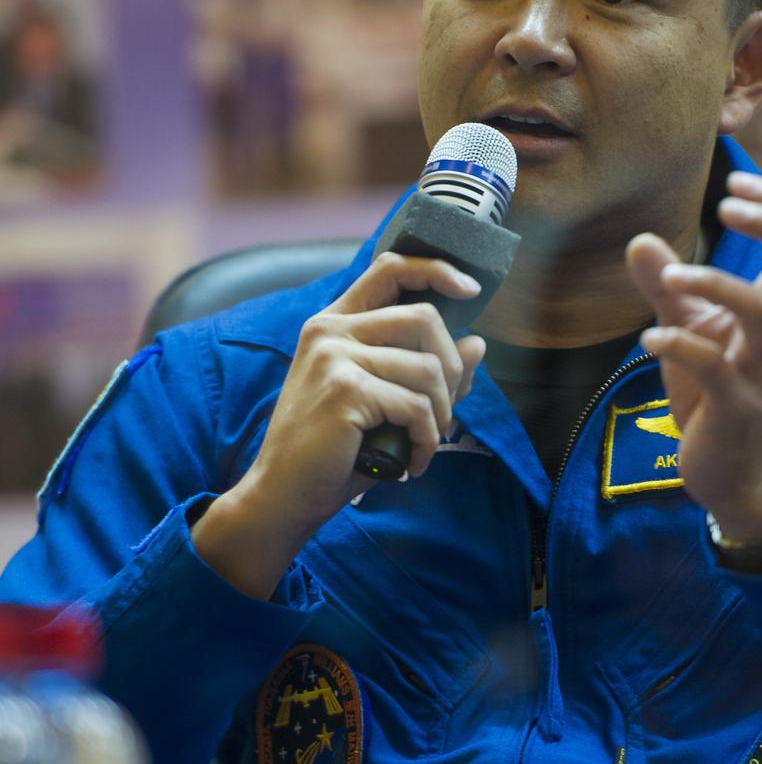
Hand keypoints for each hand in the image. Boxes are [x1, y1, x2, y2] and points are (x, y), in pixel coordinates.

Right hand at [192, 253, 484, 597]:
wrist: (283, 494)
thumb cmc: (334, 450)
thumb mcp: (384, 403)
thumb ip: (427, 371)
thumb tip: (477, 344)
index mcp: (336, 324)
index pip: (390, 269)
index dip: (436, 270)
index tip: (470, 289)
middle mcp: (331, 331)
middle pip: (424, 318)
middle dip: (452, 369)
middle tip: (443, 412)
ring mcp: (335, 357)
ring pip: (428, 368)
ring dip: (442, 414)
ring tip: (425, 442)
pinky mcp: (345, 390)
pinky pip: (417, 406)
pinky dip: (427, 439)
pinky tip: (413, 460)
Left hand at [625, 172, 761, 545]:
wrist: (735, 474)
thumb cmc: (716, 396)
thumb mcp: (690, 331)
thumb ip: (668, 286)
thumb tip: (640, 239)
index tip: (737, 181)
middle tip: (726, 205)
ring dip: (715, 283)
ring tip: (672, 278)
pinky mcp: (736, 409)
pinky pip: (716, 370)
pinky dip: (679, 348)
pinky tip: (648, 341)